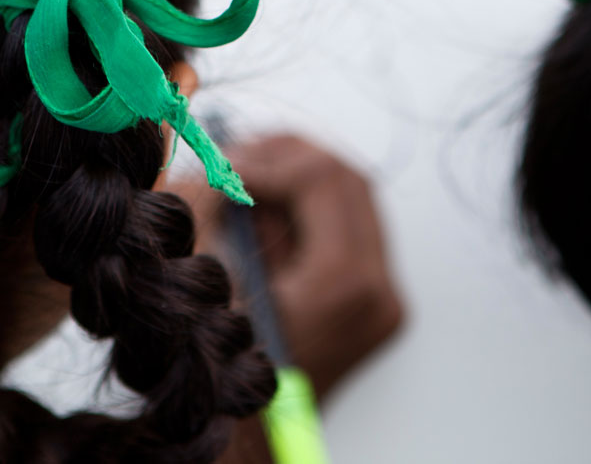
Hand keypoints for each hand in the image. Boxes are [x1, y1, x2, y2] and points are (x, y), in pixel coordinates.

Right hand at [180, 134, 404, 403]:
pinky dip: (306, 214)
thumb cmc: (220, 373)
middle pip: (347, 179)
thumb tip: (220, 154)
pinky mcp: (372, 302)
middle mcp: (380, 292)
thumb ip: (212, 202)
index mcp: (348, 287)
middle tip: (237, 159)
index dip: (267, 159)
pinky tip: (264, 222)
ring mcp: (383, 299)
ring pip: (350, 199)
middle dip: (286, 159)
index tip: (224, 164)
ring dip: (296, 182)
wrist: (242, 438)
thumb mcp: (207, 275)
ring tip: (244, 191)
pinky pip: (347, 231)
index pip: (322, 178)